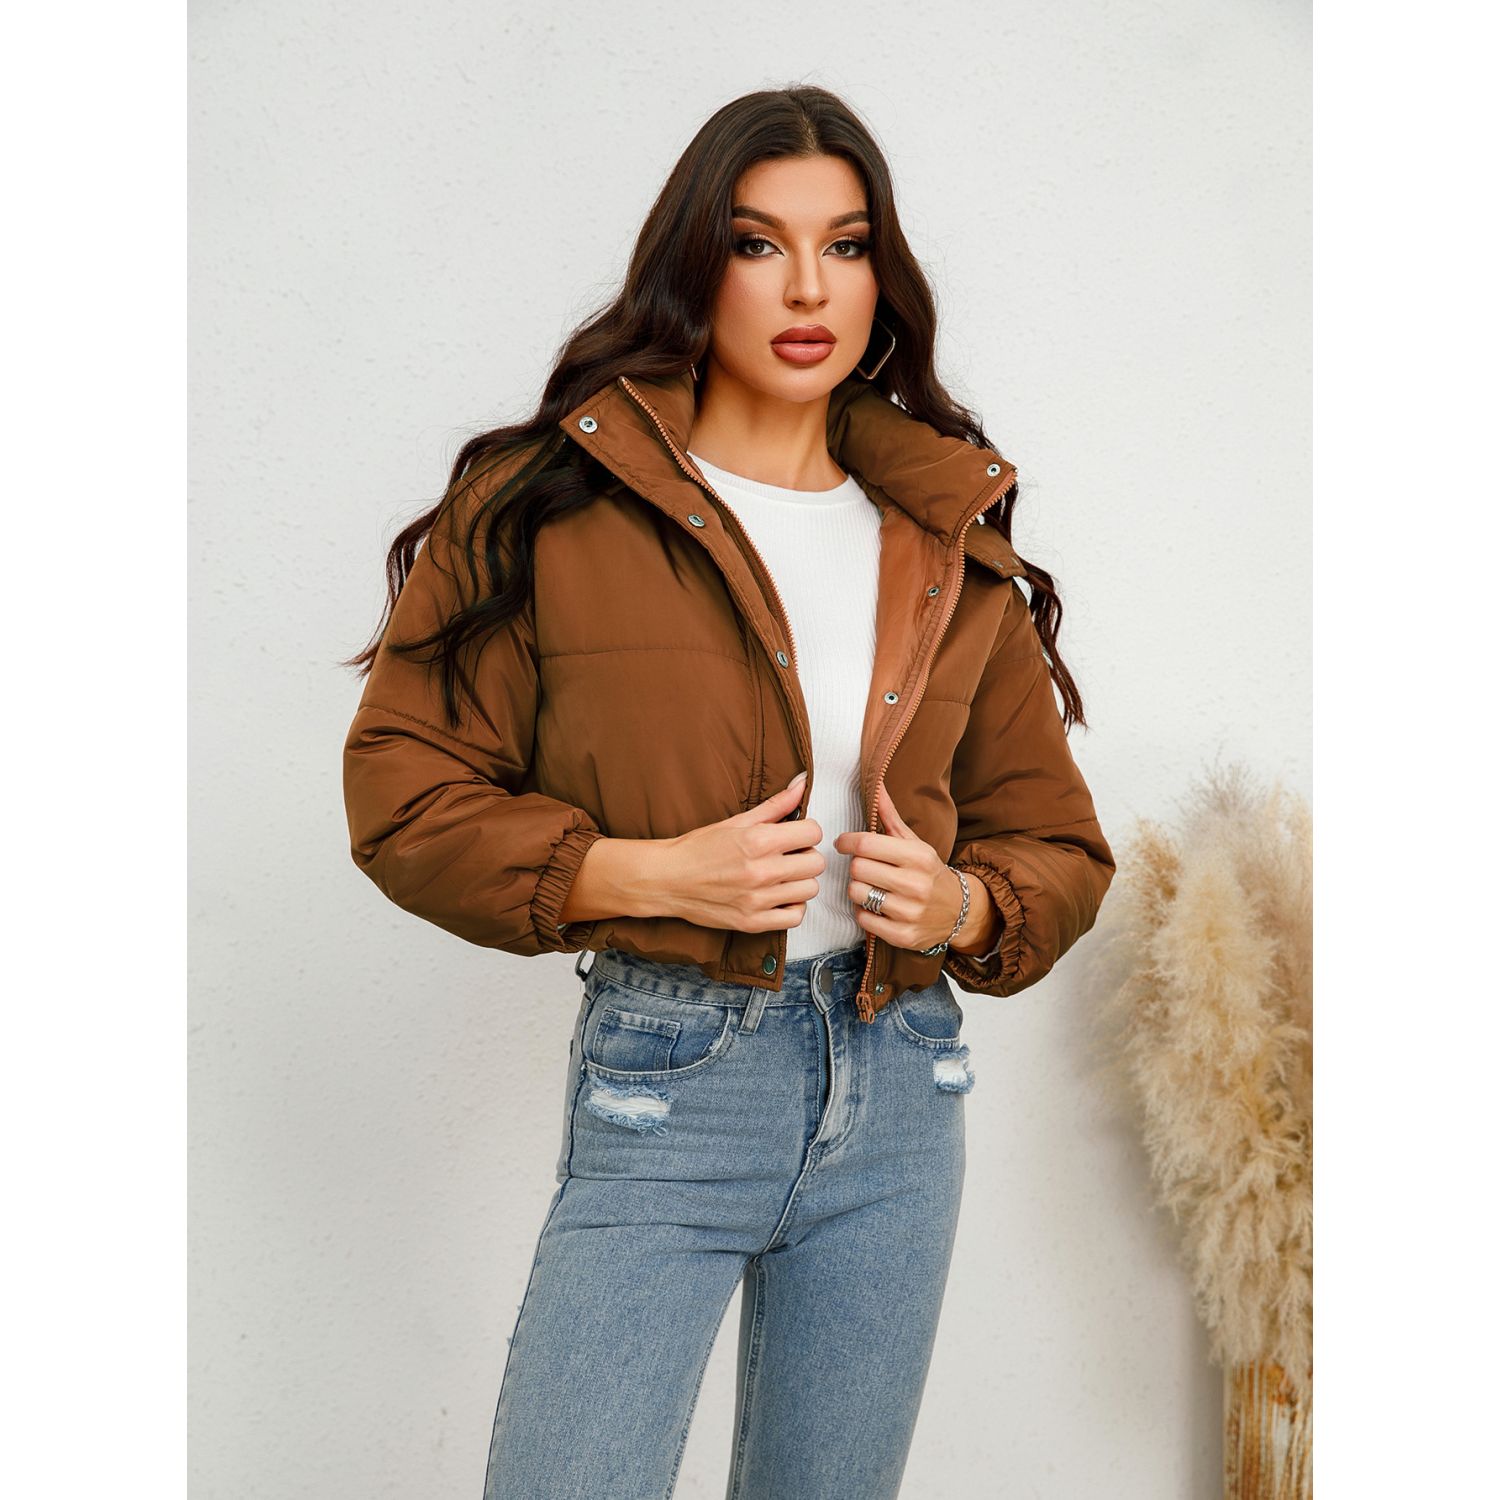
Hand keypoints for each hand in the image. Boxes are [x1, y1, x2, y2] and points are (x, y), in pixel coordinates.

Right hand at [655, 772, 825, 932]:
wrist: (667, 879)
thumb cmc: (699, 848)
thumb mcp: (737, 821)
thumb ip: (775, 805)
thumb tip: (802, 782)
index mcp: (758, 841)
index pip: (814, 833)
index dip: (806, 831)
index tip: (794, 835)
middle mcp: (761, 871)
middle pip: (816, 863)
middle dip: (805, 856)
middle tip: (788, 856)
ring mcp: (758, 900)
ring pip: (809, 889)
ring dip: (799, 882)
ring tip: (781, 877)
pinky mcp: (752, 922)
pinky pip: (795, 917)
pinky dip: (792, 907)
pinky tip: (778, 897)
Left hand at [834, 783, 992, 952]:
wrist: (959, 911)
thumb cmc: (928, 872)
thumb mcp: (915, 843)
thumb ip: (890, 817)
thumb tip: (876, 784)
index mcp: (918, 856)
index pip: (867, 843)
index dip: (847, 841)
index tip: (843, 843)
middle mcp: (916, 884)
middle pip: (858, 868)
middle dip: (855, 866)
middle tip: (863, 867)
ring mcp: (910, 912)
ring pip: (857, 893)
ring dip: (857, 889)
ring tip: (870, 886)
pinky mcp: (903, 935)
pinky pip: (863, 918)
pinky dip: (863, 911)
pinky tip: (875, 906)